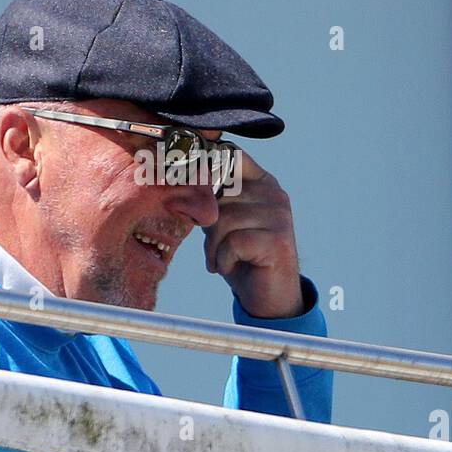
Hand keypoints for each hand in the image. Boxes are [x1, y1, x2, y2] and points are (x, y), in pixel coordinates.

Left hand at [203, 148, 304, 317]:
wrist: (267, 296)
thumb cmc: (240, 255)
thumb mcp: (221, 221)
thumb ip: (206, 199)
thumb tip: (173, 187)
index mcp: (261, 180)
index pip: (229, 154)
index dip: (202, 167)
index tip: (187, 189)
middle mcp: (273, 192)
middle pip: (217, 192)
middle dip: (205, 221)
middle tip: (212, 243)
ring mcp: (279, 215)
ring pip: (222, 220)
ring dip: (213, 246)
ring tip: (222, 258)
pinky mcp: (277, 240)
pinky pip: (232, 243)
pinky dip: (223, 260)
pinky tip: (230, 267)